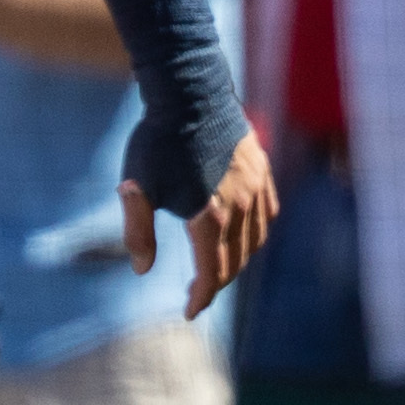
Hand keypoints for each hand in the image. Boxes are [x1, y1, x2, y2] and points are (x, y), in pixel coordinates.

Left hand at [123, 123, 277, 319]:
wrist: (190, 92)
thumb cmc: (157, 140)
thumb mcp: (137, 188)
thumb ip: (138, 231)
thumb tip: (142, 269)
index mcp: (209, 216)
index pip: (212, 272)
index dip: (201, 297)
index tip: (190, 311)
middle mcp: (240, 207)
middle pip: (235, 261)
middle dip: (217, 282)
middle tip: (198, 291)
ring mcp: (256, 188)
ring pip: (255, 240)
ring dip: (238, 260)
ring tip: (217, 265)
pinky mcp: (262, 171)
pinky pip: (267, 213)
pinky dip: (256, 232)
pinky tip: (242, 233)